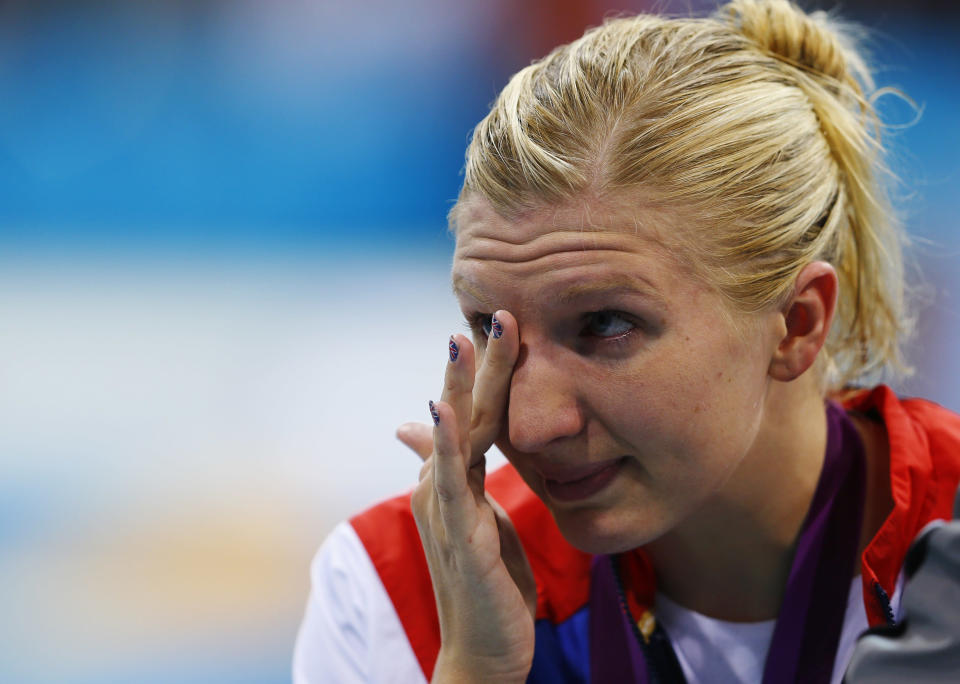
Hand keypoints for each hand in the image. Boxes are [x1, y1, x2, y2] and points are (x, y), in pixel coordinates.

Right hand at [398, 311, 535, 682]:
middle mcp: (444, 483)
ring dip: (458, 387)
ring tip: (462, 342)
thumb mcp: (477, 516)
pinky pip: (453, 484)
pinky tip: (449, 415)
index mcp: (457, 477)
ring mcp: (446, 507)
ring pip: (455, 437)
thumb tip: (434, 435)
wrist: (483, 648)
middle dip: (479, 363)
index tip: (503, 324)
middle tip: (496, 312)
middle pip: (465, 411)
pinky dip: (448, 445)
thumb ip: (464, 472)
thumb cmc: (486, 581)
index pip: (474, 411)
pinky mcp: (459, 535)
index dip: (487, 371)